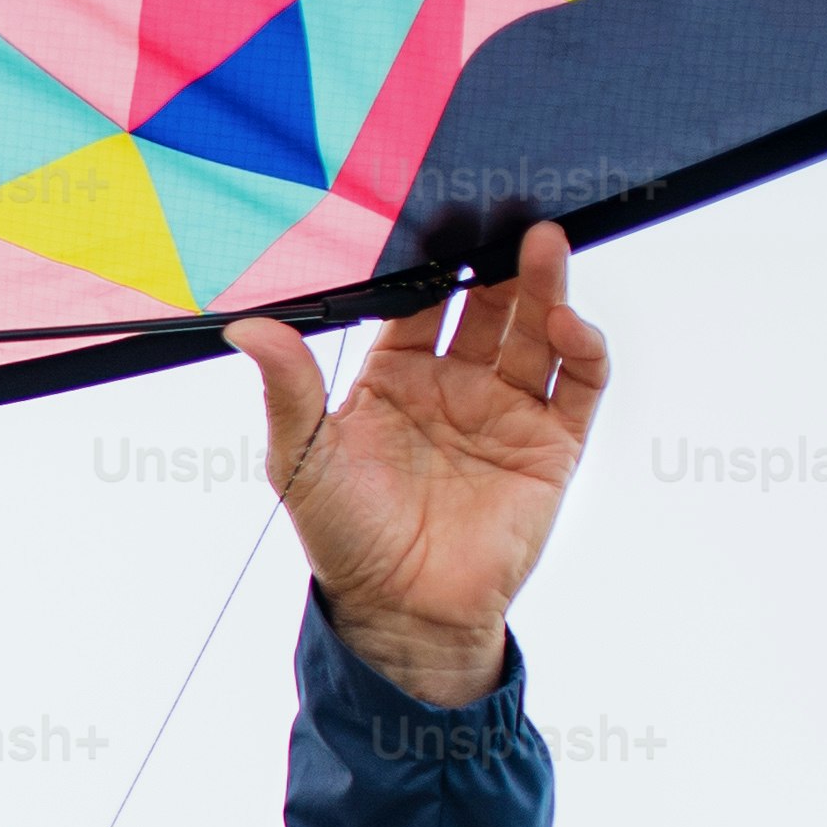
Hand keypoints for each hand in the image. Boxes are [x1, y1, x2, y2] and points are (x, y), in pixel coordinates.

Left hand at [230, 223, 607, 705]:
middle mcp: (455, 386)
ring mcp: (507, 412)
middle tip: (503, 211)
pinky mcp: (553, 446)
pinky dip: (582, 347)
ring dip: (543, 285)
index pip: (420, 302)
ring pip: (535, 331)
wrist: (402, 614)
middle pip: (487, 305)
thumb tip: (245, 328)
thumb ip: (287, 389)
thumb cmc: (344, 540)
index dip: (430, 263)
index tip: (438, 214)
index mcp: (394, 379)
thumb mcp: (303, 459)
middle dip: (497, 260)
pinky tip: (565, 320)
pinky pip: (580, 384)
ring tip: (544, 241)